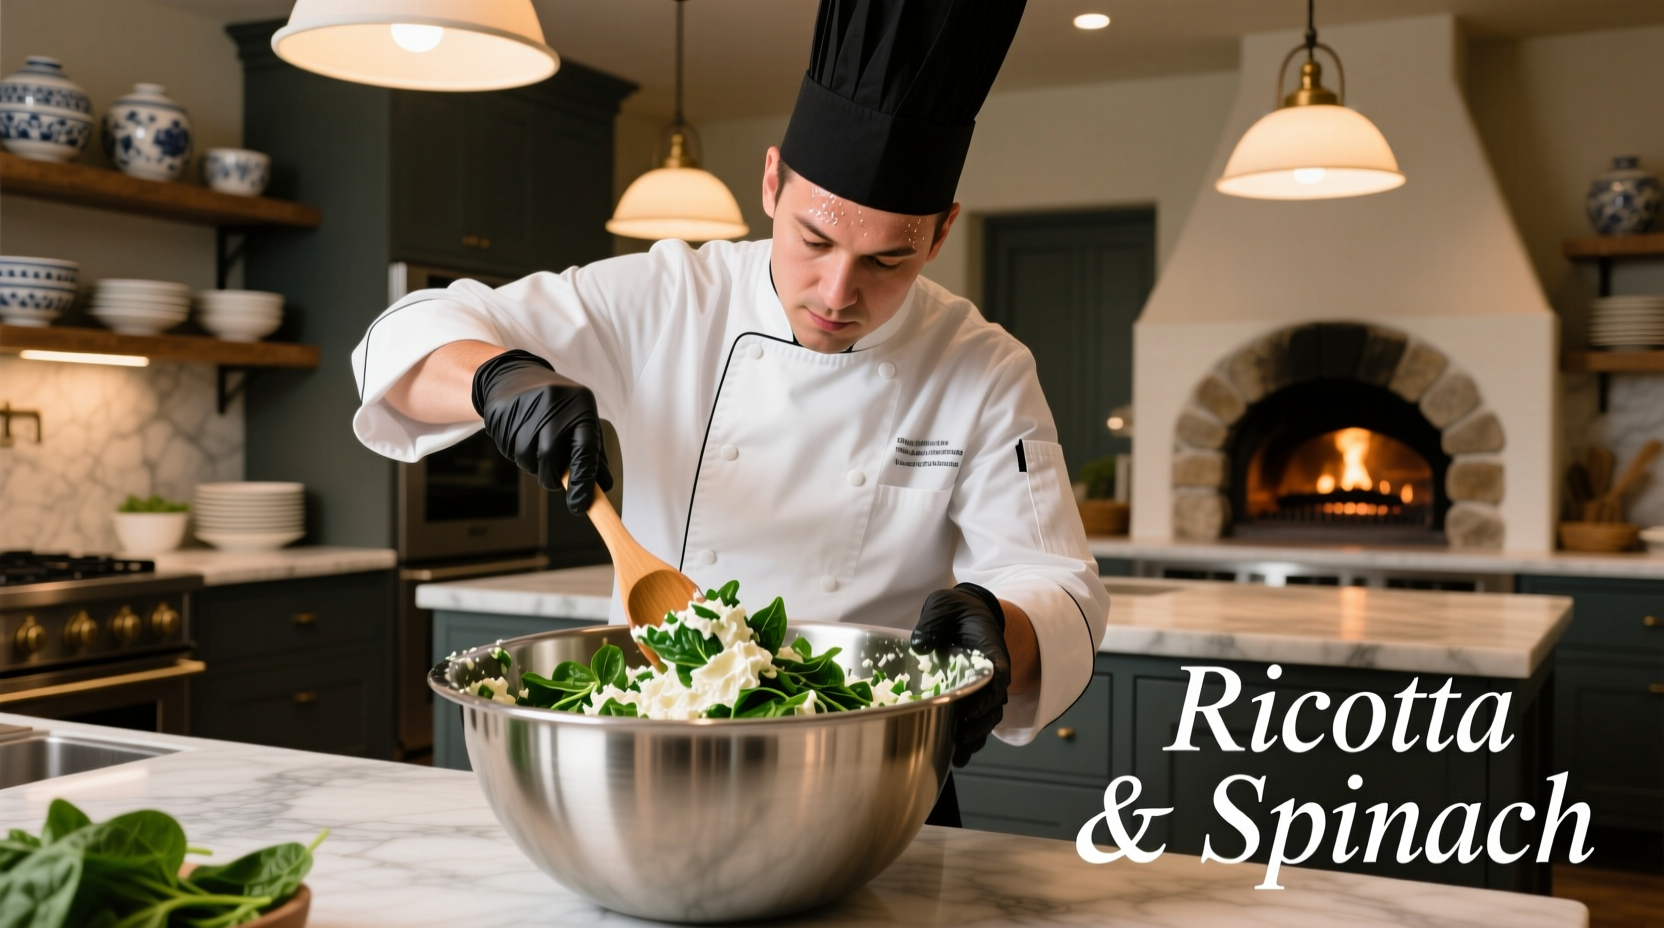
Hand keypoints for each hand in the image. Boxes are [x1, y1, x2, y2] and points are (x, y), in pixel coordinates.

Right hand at [470, 349, 612, 515]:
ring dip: (532, 466)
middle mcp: (553, 405)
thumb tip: (603, 487)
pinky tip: (520, 435)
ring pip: (527, 460)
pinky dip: (517, 453)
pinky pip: (509, 451)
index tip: (580, 504)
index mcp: (580, 405)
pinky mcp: (501, 414)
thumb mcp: (580, 418)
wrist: (515, 376)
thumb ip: (593, 452)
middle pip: (550, 459)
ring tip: (536, 445)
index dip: (583, 482)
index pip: (585, 450)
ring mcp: (525, 408)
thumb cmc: (557, 404)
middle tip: (553, 478)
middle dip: (551, 478)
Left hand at [912, 583, 1011, 766]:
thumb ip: (934, 621)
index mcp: (989, 647)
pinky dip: (968, 740)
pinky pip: (975, 721)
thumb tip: (920, 643)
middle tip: (963, 733)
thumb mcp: (944, 606)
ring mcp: (983, 688)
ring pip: (987, 718)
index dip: (994, 686)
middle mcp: (991, 672)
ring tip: (960, 755)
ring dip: (975, 737)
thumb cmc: (956, 611)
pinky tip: (956, 757)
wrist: (963, 615)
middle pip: (994, 702)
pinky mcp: (971, 698)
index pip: (998, 669)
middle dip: (981, 720)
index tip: (986, 698)